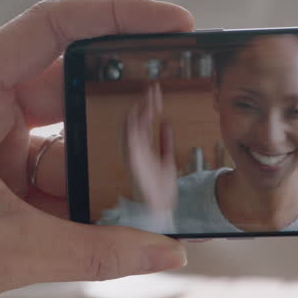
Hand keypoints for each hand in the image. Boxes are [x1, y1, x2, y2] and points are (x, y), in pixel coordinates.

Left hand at [0, 0, 194, 297]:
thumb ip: (95, 251)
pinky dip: (93, 205)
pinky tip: (132, 222)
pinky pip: (61, 187)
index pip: (50, 28)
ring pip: (71, 145)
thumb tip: (168, 251)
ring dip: (111, 168)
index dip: (118, 18)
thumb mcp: (5, 252)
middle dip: (126, 106)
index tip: (176, 26)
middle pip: (71, 87)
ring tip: (165, 183)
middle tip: (184, 110)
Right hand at [125, 82, 177, 213]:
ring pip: (130, 127)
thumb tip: (166, 124)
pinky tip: (143, 115)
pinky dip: (135, 127)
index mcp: (141, 148)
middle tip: (153, 90)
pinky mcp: (134, 162)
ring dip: (139, 111)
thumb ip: (166, 141)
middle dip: (142, 103)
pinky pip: (131, 140)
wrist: (161, 207)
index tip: (157, 92)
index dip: (148, 105)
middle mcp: (134, 149)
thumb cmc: (160, 187)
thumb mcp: (167, 159)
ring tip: (149, 99)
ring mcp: (133, 155)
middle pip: (134, 120)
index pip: (142, 121)